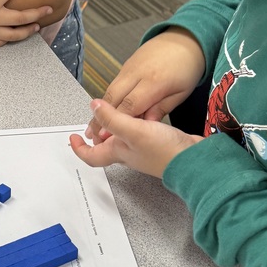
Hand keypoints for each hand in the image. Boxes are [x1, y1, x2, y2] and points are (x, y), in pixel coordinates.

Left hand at [71, 99, 200, 177]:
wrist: (194, 160)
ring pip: (123, 140)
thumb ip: (112, 118)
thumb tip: (93, 106)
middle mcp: (130, 154)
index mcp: (119, 153)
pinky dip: (135, 124)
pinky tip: (141, 115)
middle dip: (98, 135)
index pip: (91, 156)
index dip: (79, 148)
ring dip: (115, 128)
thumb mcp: (133, 131)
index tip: (72, 138)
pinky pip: (140, 134)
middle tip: (93, 122)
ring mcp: (144, 150)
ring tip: (113, 114)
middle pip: (106, 147)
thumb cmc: (165, 151)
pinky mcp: (158, 144)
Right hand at [85, 28, 204, 140]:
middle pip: (112, 97)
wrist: (183, 39)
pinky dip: (107, 99)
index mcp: (154, 81)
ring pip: (109, 91)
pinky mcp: (125, 66)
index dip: (116, 121)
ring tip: (93, 126)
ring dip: (100, 109)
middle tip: (93, 135)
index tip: (107, 135)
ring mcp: (128, 68)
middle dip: (101, 118)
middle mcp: (137, 73)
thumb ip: (162, 109)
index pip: (130, 105)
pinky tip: (104, 112)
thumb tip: (146, 125)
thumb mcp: (181, 93)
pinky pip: (113, 84)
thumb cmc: (186, 66)